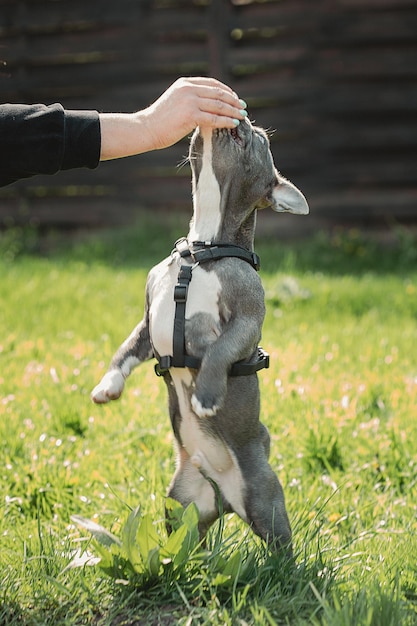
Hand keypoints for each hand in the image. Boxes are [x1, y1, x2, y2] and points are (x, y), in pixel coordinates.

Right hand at [99, 77, 247, 159]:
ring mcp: (189, 101)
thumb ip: (191, 99)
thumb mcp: (176, 102)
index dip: (227, 91)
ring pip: (218, 105)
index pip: (212, 83)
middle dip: (233, 101)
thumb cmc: (160, 120)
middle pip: (218, 93)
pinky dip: (226, 121)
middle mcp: (188, 89)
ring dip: (233, 111)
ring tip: (242, 116)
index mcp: (185, 83)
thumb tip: (209, 106)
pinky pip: (214, 118)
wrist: (146, 128)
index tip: (236, 99)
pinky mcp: (190, 115)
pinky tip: (234, 124)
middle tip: (243, 108)